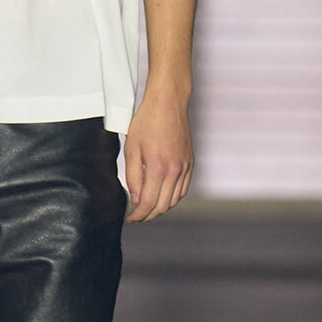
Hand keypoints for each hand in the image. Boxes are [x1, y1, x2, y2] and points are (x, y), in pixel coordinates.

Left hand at [124, 87, 193, 222]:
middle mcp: (175, 170)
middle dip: (148, 215)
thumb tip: (136, 199)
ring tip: (147, 207)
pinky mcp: (190, 163)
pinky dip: (172, 198)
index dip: (138, 215)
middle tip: (136, 216)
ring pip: (174, 200)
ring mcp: (185, 167)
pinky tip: (162, 196)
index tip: (130, 218)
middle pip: (163, 206)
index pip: (149, 203)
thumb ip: (133, 177)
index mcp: (158, 167)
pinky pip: (183, 189)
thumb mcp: (132, 148)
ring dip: (160, 208)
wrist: (168, 103)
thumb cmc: (147, 121)